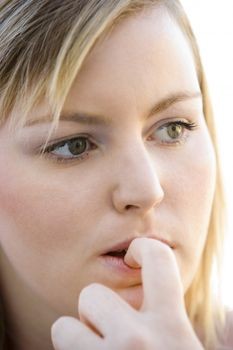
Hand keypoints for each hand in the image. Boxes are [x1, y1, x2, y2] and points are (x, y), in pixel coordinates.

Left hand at [51, 238, 203, 349]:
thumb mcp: (184, 348)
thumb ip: (175, 322)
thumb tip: (192, 302)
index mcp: (172, 328)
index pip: (157, 257)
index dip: (142, 249)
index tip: (132, 254)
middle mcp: (139, 341)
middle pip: (93, 294)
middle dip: (96, 310)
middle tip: (110, 332)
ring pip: (66, 326)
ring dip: (78, 337)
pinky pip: (61, 344)